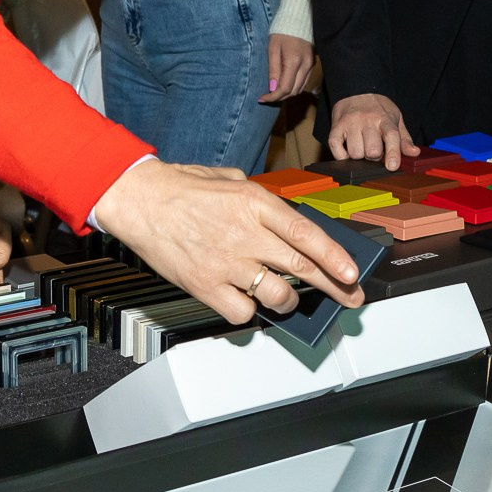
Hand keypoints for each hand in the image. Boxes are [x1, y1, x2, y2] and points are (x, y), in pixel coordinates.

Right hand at [90, 160, 367, 323]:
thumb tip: (286, 222)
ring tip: (288, 298)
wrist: (138, 200)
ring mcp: (226, 263)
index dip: (334, 257)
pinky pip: (242, 312)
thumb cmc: (181, 188)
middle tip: (348, 297)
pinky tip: (246, 301)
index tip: (352, 273)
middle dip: (332, 287)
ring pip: (277, 295)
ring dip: (289, 300)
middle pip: (301, 268)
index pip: (305, 235)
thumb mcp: (231, 180)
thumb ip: (261, 201)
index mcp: (254, 203)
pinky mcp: (205, 286)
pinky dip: (249, 311)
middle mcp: (245, 234)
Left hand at [259, 34, 315, 103]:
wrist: (298, 18)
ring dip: (287, 93)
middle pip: (294, 91)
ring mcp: (311, 65)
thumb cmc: (282, 31)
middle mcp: (306, 66)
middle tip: (266, 96)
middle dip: (279, 97)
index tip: (261, 99)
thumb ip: (273, 69)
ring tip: (274, 91)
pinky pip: (304, 81)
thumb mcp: (273, 49)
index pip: (285, 88)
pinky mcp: (313, 63)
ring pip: (300, 88)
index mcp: (294, 62)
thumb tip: (273, 88)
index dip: (273, 97)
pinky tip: (284, 84)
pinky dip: (294, 86)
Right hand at [328, 92, 416, 170]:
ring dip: (360, 156)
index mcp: (385, 118)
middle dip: (375, 157)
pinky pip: (337, 149)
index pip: (391, 136)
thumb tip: (414, 152)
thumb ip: (404, 138)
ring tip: (362, 146)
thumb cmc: (378, 108)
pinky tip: (348, 149)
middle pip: (371, 151)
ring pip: (355, 153)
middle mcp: (367, 120)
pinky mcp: (335, 128)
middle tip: (375, 149)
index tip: (392, 166)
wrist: (356, 90)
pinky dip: (342, 155)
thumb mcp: (395, 118)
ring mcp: (350, 123)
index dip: (393, 153)